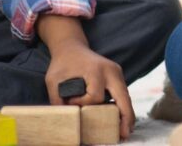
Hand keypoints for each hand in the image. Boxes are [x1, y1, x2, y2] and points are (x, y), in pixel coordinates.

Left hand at [37, 14, 133, 137]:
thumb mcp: (53, 80)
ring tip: (125, 131)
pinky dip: (124, 107)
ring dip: (127, 114)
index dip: (83, 104)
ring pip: (125, 97)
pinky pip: (123, 94)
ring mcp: (117, 72)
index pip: (95, 96)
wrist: (72, 47)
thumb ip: (57, 99)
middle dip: (124, 116)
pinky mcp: (117, 76)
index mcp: (96, 70)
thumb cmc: (62, 64)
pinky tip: (124, 120)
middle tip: (124, 133)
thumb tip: (65, 119)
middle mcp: (111, 71)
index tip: (71, 100)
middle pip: (123, 97)